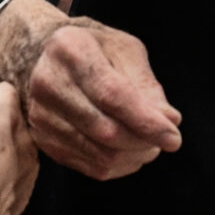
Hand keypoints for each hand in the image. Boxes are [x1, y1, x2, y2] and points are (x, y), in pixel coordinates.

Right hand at [0, 0, 180, 180]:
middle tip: (165, 140)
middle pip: (106, 130)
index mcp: (70, 49)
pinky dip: (117, 165)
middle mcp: (48, 83)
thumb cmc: (92, 49)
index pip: (113, 95)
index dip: (146, 121)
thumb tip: (169, 120)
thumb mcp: (123, 49)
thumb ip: (146, 84)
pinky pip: (88, 166)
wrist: (43, 56)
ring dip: (133, 156)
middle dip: (144, 142)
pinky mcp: (42, 139)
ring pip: (99, 154)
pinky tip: (129, 152)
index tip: (174, 137)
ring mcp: (40, 115)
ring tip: (149, 145)